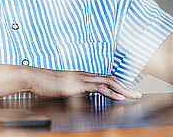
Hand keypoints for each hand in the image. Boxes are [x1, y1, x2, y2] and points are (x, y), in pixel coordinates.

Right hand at [26, 67, 141, 100]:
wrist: (33, 77)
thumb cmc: (45, 83)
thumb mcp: (62, 87)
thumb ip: (73, 90)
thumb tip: (80, 95)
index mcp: (82, 76)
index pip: (105, 77)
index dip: (119, 83)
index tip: (129, 90)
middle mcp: (85, 75)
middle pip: (111, 78)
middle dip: (126, 86)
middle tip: (139, 93)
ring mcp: (82, 78)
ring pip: (109, 81)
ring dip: (124, 88)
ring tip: (135, 95)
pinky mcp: (78, 84)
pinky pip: (99, 87)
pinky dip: (112, 92)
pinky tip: (120, 97)